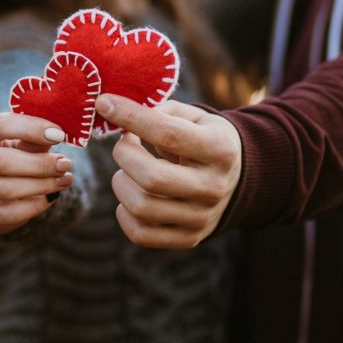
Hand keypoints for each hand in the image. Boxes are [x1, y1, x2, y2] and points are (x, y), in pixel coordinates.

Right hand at [0, 113, 72, 234]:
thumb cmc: (10, 159)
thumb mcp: (20, 145)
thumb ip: (35, 140)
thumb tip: (57, 136)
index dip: (31, 128)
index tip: (59, 135)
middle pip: (0, 161)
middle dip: (39, 164)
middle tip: (66, 164)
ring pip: (3, 189)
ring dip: (40, 185)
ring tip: (64, 181)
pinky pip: (4, 213)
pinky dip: (32, 207)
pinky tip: (49, 199)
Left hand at [95, 94, 241, 248]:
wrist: (238, 181)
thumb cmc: (205, 140)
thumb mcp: (195, 117)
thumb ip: (160, 111)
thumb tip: (116, 112)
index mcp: (219, 149)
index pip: (168, 134)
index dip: (131, 117)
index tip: (105, 103)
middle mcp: (213, 186)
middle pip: (152, 178)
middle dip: (124, 155)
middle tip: (124, 145)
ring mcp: (201, 217)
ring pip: (141, 207)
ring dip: (121, 183)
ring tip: (128, 171)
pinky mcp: (189, 238)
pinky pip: (140, 234)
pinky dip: (123, 213)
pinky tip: (131, 195)